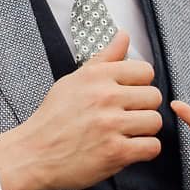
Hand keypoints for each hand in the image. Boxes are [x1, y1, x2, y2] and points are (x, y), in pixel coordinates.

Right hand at [0, 31, 162, 189]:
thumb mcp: (74, 80)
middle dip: (144, 108)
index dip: (140, 84)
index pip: (145, 71)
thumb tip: (124, 35)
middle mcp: (105, 97)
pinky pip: (152, 147)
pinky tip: (129, 148)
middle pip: (154, 97)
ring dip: (144, 130)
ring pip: (155, 121)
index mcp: (97, 76)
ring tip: (127, 133)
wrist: (33, 154)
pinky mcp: (115, 153)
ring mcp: (111, 126)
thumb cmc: (53, 118)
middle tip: (127, 116)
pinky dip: (144, 150)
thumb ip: (105, 58)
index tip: (128, 95)